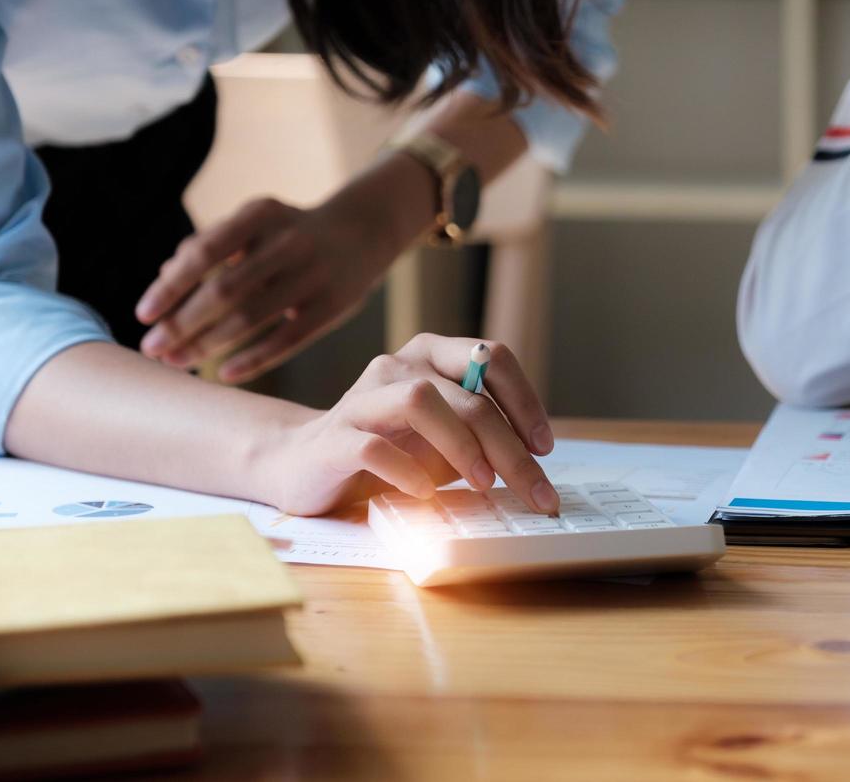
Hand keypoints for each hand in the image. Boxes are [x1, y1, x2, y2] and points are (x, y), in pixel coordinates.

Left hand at [135, 196, 381, 380]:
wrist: (363, 230)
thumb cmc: (289, 231)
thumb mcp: (255, 222)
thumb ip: (211, 244)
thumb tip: (165, 277)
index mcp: (260, 214)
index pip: (204, 252)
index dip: (170, 286)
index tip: (142, 316)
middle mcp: (289, 240)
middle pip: (224, 289)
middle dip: (182, 323)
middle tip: (151, 350)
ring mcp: (314, 274)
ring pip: (251, 317)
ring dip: (208, 344)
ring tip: (178, 362)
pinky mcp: (334, 305)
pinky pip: (287, 339)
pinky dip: (253, 359)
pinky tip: (225, 373)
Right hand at [254, 334, 557, 515]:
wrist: (304, 465)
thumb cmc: (389, 450)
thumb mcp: (444, 439)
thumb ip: (482, 438)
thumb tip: (534, 467)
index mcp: (431, 356)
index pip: (492, 356)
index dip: (525, 400)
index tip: (545, 447)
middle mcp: (398, 366)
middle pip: (468, 395)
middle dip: (509, 446)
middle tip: (534, 490)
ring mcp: (362, 398)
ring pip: (421, 401)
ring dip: (461, 446)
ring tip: (483, 483)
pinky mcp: (333, 438)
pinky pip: (374, 446)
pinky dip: (407, 471)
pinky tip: (425, 493)